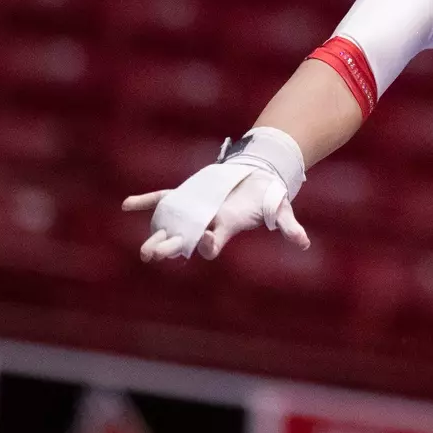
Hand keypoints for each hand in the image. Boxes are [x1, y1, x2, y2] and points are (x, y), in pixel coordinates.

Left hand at [124, 154, 309, 264]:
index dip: (209, 244)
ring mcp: (194, 210)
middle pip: (185, 240)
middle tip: (151, 255)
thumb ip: (289, 226)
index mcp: (225, 227)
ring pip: (171, 225)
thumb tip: (304, 243)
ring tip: (144, 251)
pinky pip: (163, 199)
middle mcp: (207, 223)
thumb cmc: (268, 196)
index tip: (206, 241)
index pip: (213, 242)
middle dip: (169, 248)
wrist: (257, 177)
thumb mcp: (280, 208)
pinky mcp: (187, 195)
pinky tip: (128, 204)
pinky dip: (146, 201)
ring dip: (157, 235)